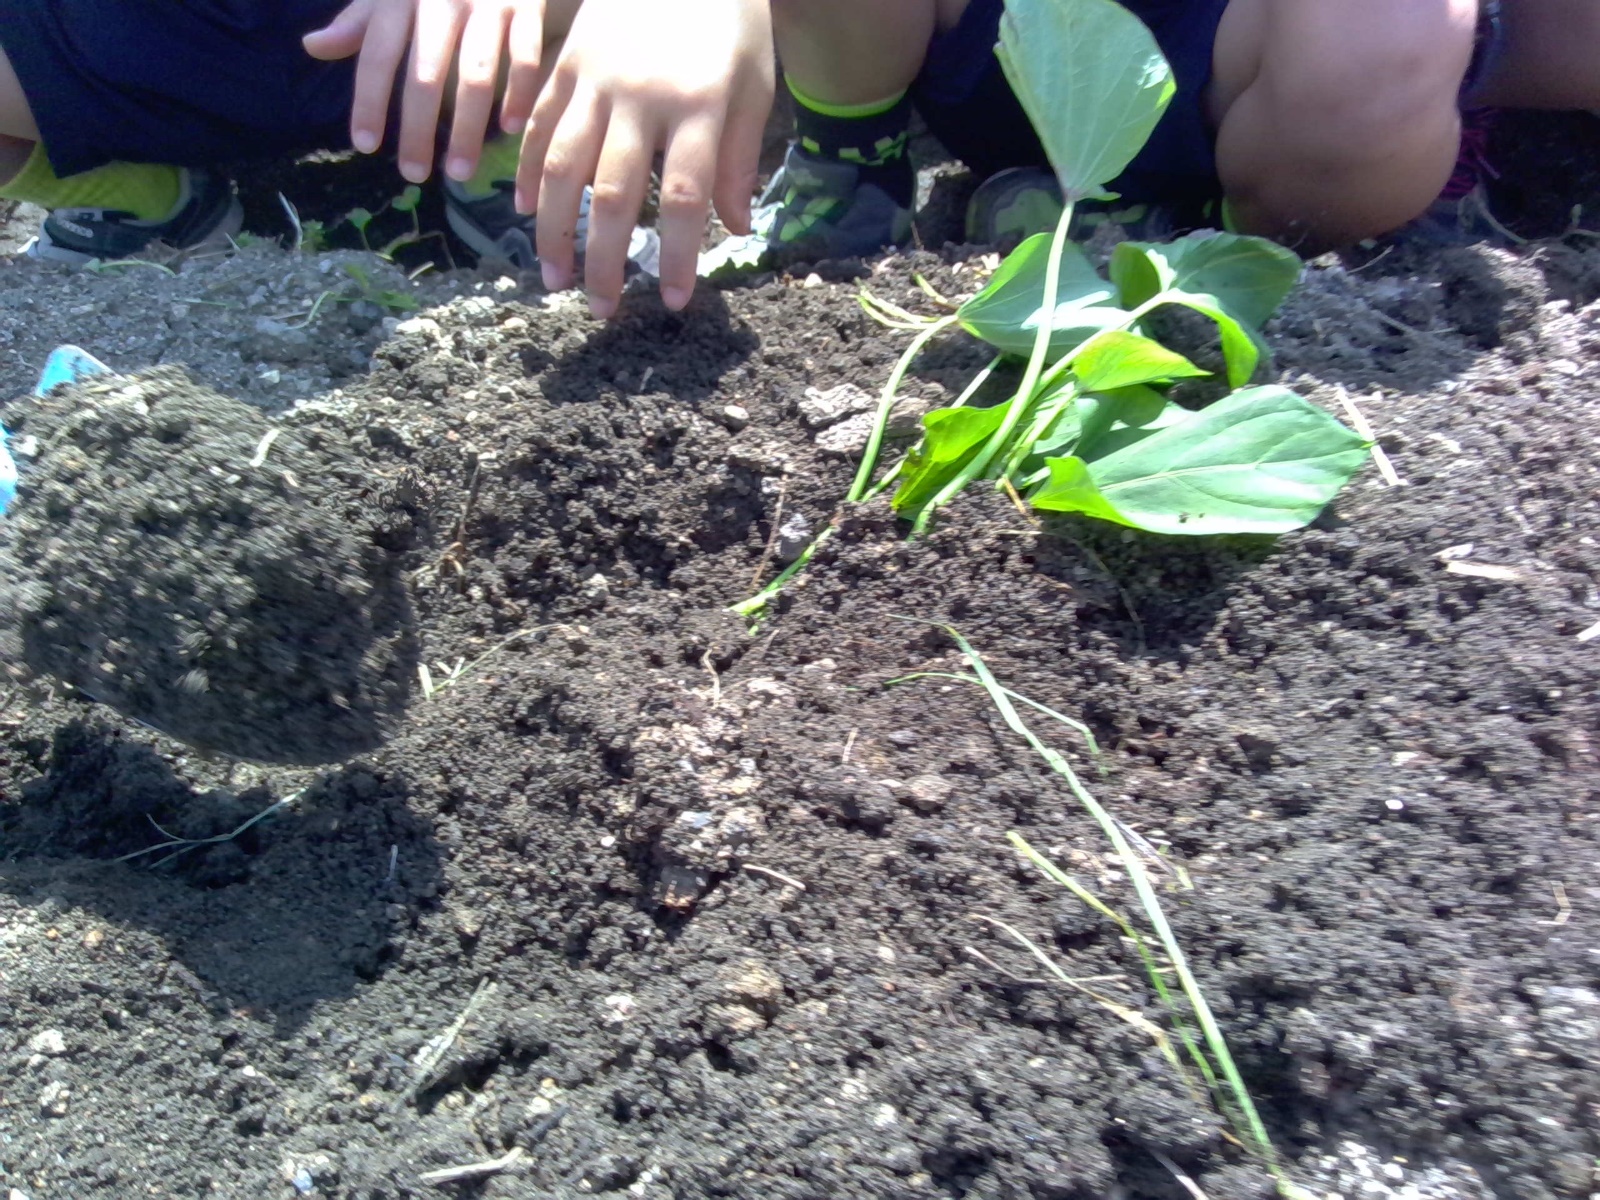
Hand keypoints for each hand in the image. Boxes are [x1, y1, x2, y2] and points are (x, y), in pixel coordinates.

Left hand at [304, 0, 546, 184]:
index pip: (377, 55)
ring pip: (475, 76)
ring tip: (458, 173)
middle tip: (413, 175)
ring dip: (467, 129)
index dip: (368, 100)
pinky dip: (517, 96)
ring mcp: (486, 3)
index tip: (364, 145)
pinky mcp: (524, 6)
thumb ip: (357, 22)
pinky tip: (509, 130)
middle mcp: (441, 0)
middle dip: (417, 129)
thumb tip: (312, 47)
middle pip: (424, 75)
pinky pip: (523, 59)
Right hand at [518, 0, 774, 317]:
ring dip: (555, 229)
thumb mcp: (754, 86)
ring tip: (553, 278)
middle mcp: (640, 97)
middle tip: (602, 309)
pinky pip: (539, 125)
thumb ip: (742, 159)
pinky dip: (526, 171)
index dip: (679, 256)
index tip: (674, 302)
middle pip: (616, 193)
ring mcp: (595, 80)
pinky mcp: (566, 64)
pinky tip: (525, 211)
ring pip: (563, 166)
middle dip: (606, 260)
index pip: (686, 198)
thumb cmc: (729, 22)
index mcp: (700, 106)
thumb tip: (735, 228)